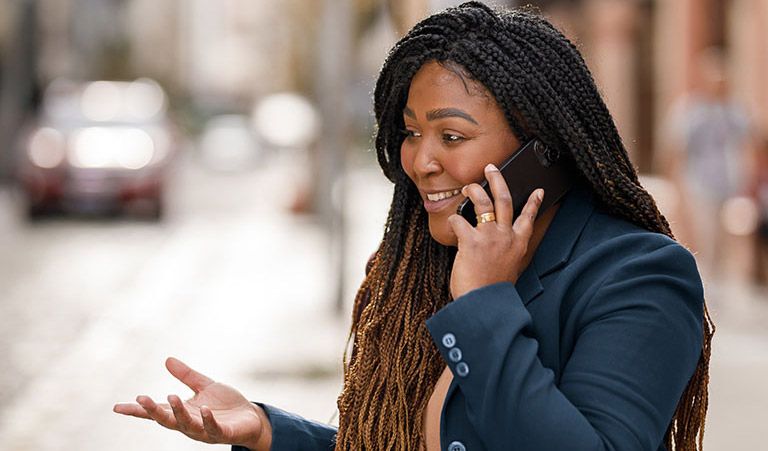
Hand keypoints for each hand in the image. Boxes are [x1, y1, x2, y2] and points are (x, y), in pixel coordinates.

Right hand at [113, 357, 270, 450]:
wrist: (251, 419)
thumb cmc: (226, 406)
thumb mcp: (204, 386)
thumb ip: (187, 376)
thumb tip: (167, 359)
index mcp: (183, 413)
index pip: (157, 411)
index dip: (138, 410)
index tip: (118, 407)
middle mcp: (190, 424)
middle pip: (167, 420)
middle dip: (153, 410)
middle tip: (141, 399)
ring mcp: (205, 430)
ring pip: (187, 425)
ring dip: (178, 412)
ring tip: (171, 396)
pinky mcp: (222, 433)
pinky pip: (213, 428)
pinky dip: (208, 420)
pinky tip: (204, 410)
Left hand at [448, 164, 543, 298]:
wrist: (483, 304)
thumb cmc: (492, 291)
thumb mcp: (508, 269)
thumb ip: (504, 253)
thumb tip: (494, 245)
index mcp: (518, 245)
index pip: (528, 218)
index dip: (534, 203)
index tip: (538, 190)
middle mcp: (506, 236)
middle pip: (505, 199)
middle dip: (498, 180)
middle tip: (491, 168)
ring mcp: (490, 237)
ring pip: (484, 202)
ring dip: (475, 190)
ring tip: (467, 186)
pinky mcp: (471, 240)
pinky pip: (459, 221)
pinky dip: (453, 219)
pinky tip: (451, 222)